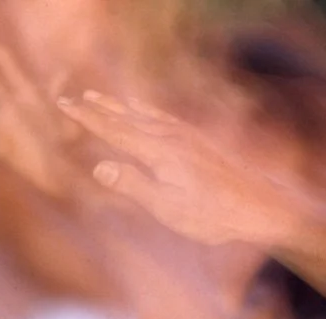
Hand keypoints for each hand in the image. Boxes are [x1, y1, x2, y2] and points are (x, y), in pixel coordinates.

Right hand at [57, 91, 301, 244]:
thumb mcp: (169, 209)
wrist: (262, 207)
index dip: (87, 117)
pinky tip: (142, 109)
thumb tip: (99, 165)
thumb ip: (134, 185)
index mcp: (159, 152)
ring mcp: (187, 136)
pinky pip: (163, 118)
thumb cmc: (214, 215)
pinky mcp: (199, 142)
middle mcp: (171, 137)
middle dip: (96, 108)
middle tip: (70, 98)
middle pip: (125, 117)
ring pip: (143, 115)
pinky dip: (145, 110)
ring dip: (117, 106)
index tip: (64, 104)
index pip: (114, 130)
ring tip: (98, 96)